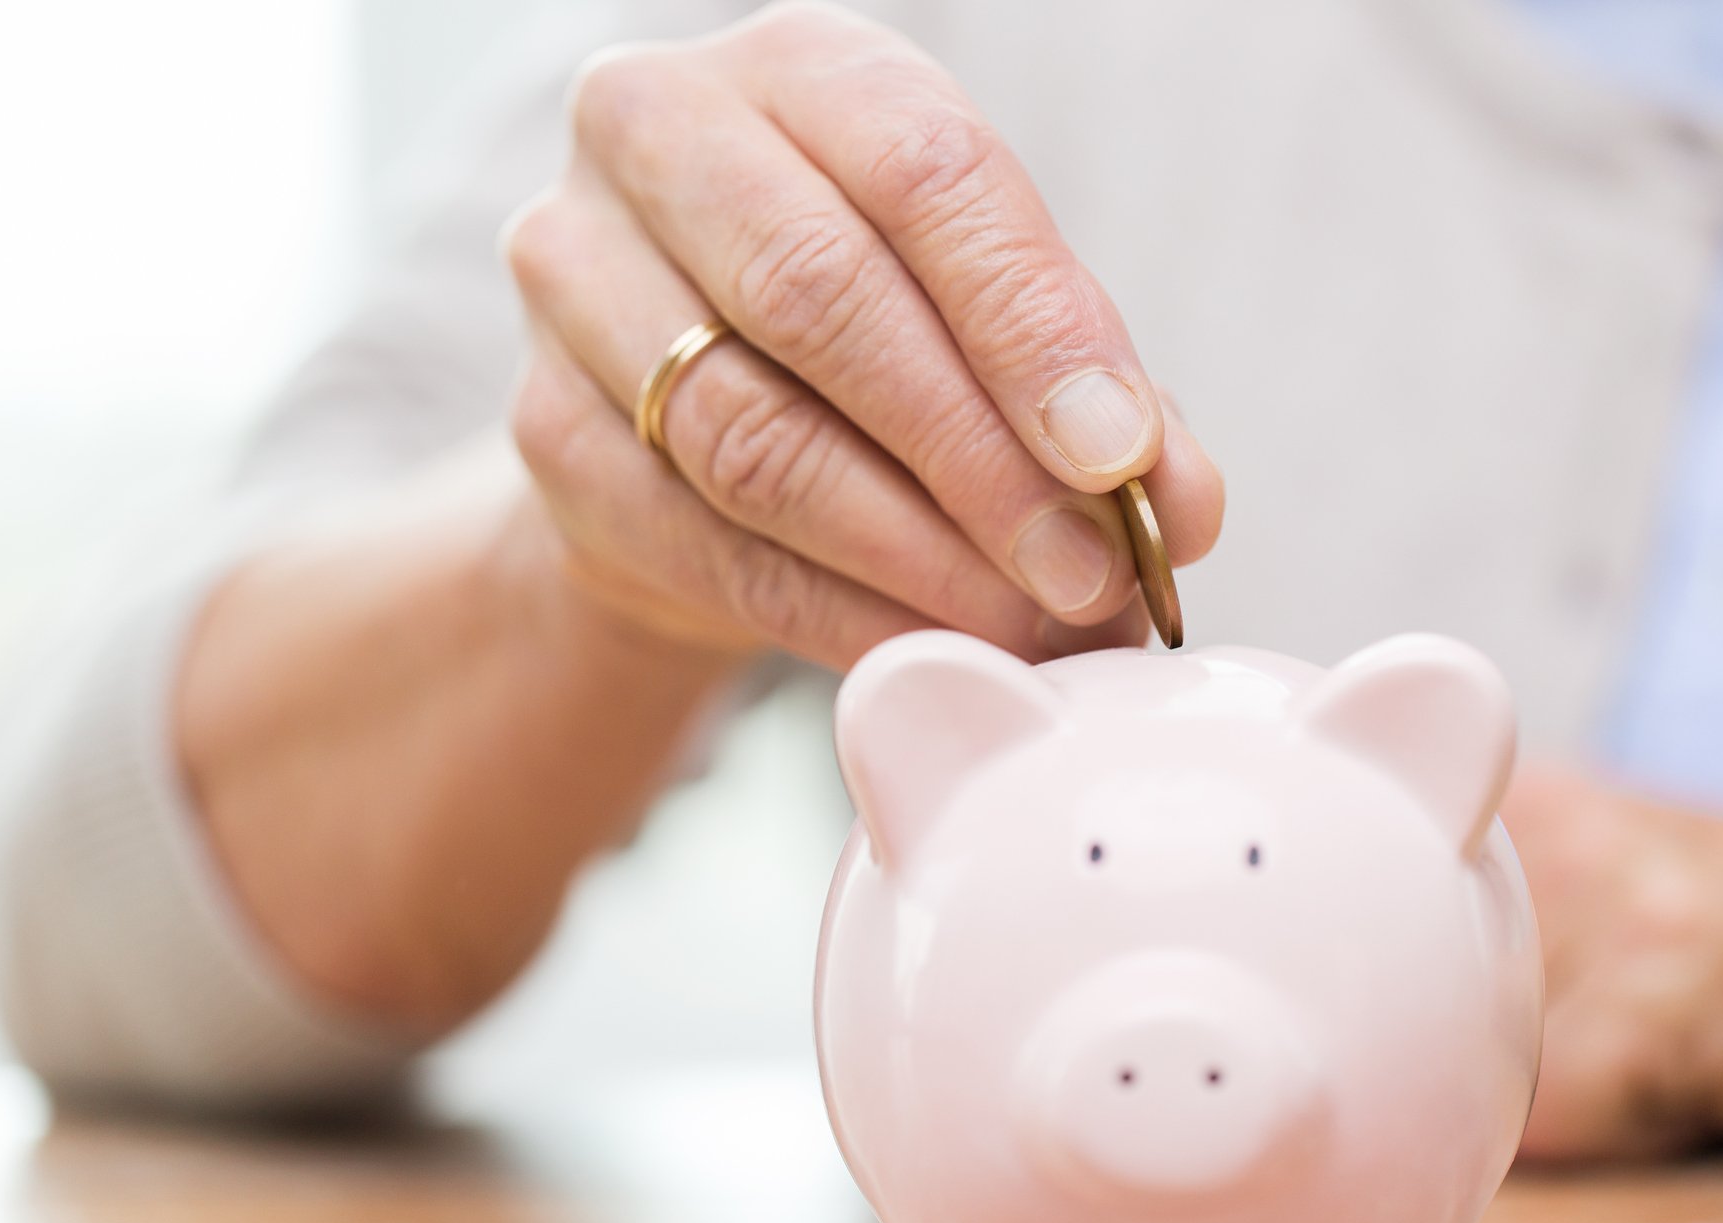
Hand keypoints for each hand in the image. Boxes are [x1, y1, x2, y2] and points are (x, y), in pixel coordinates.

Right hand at [501, 1, 1223, 668]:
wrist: (680, 400)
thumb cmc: (875, 328)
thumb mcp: (991, 316)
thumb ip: (1092, 388)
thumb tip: (1176, 507)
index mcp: (804, 70)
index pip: (926, 173)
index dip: (1033, 326)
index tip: (1122, 460)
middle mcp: (662, 135)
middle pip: (819, 296)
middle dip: (975, 458)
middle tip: (1083, 574)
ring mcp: (576, 279)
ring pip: (751, 435)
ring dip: (910, 555)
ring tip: (1024, 626)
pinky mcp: (546, 428)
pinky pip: (702, 542)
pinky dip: (832, 615)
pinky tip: (925, 652)